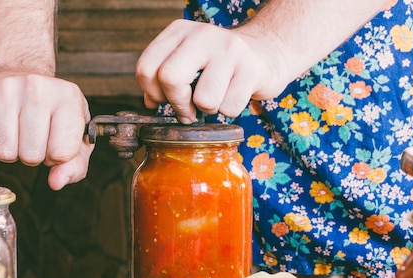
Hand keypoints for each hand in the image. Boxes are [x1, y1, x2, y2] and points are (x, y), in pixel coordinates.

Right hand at [0, 73, 93, 189]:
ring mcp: (4, 89)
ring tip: (17, 131)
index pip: (62, 154)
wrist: (19, 72)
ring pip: (5, 153)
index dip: (57, 157)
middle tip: (33, 136)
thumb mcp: (76, 135)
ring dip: (11, 152)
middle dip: (33, 155)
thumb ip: (75, 165)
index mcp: (68, 98)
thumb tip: (56, 182)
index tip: (55, 141)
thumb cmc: (52, 110)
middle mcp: (37, 88)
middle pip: (31, 156)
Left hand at [135, 19, 287, 123]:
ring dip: (208, 110)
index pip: (147, 67)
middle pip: (170, 78)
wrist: (266, 53)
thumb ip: (164, 77)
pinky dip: (229, 110)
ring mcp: (228, 51)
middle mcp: (202, 35)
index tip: (166, 101)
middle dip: (177, 104)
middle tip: (188, 110)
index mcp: (179, 31)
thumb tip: (150, 102)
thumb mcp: (188, 61)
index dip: (153, 93)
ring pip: (203, 99)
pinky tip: (234, 94)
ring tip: (217, 98)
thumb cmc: (221, 64)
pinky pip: (229, 108)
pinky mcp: (250, 69)